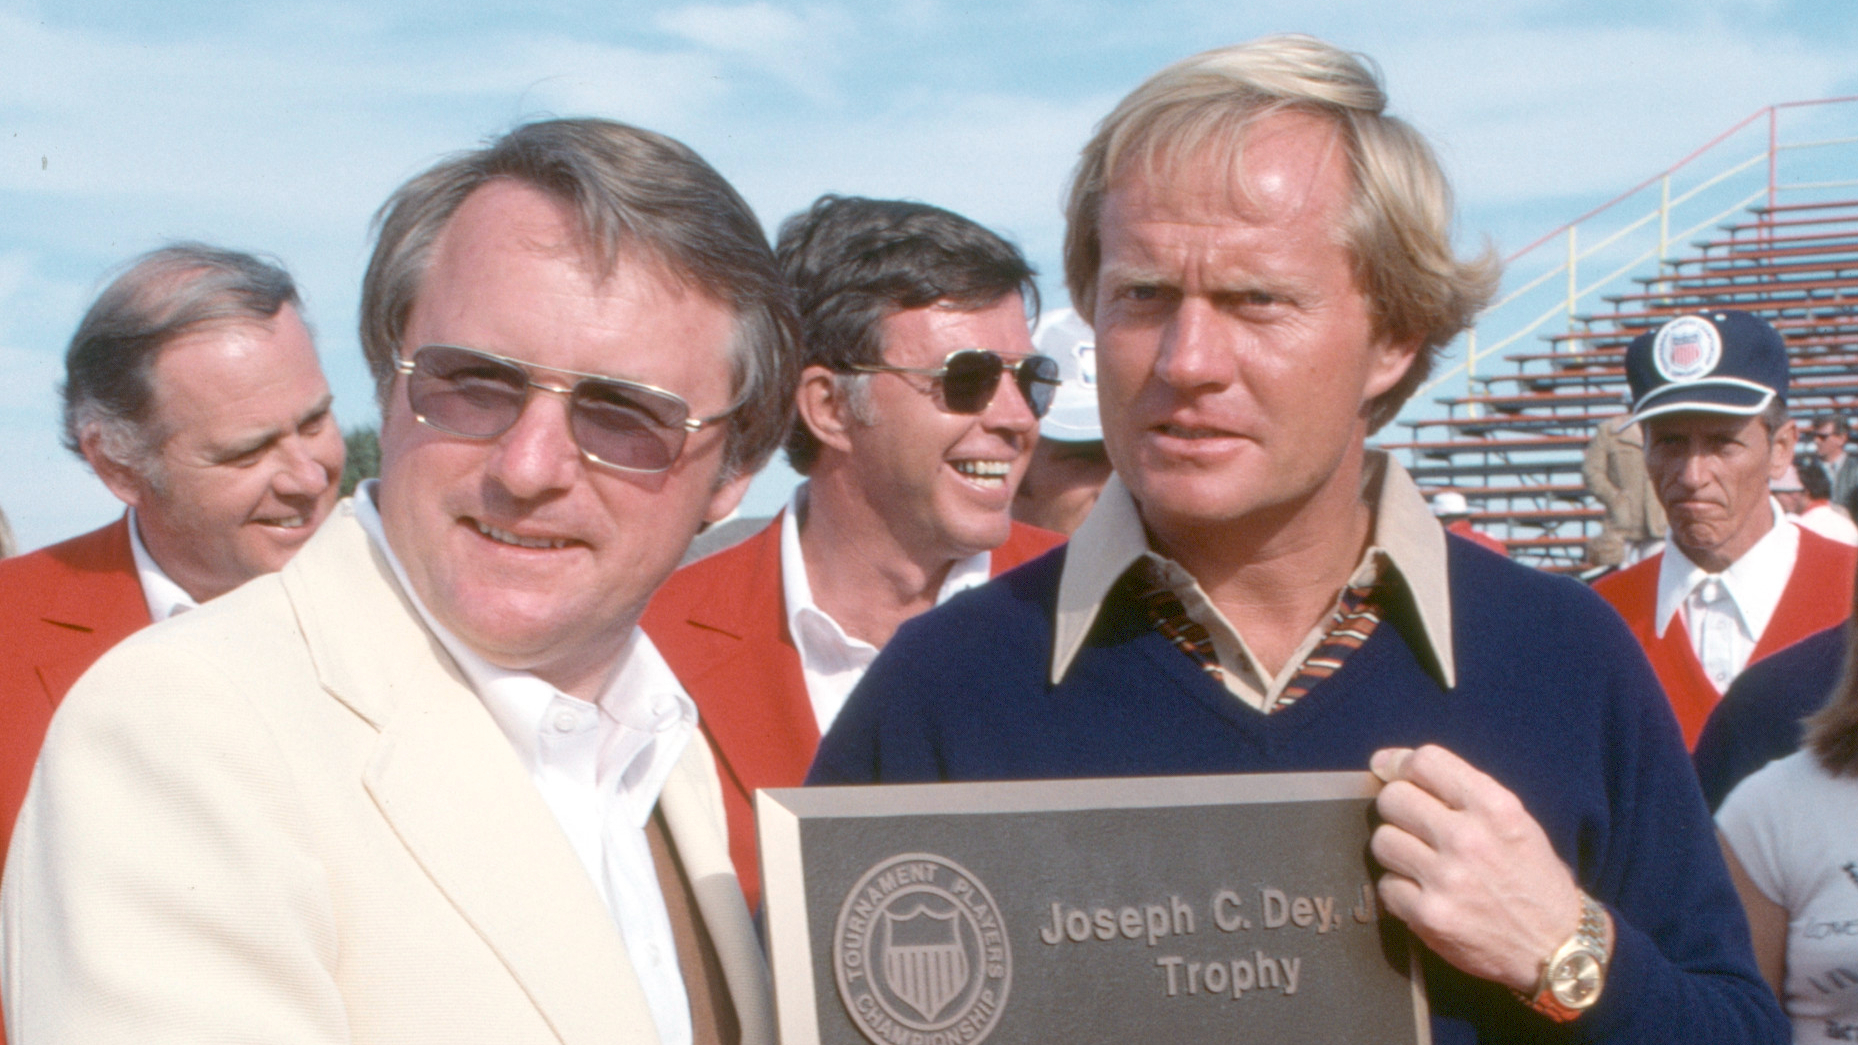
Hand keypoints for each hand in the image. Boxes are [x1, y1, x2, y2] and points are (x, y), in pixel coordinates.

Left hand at [1369, 745, 1582, 991]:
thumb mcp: (1515, 821)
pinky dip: (1400, 890)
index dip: (1400, 764)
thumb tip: (1386, 763)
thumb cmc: (1531, 878)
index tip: (1389, 772)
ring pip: (1382, 841)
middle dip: (1397, 810)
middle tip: (1412, 827)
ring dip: (1396, 851)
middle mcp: (1469, 838)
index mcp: (1495, 807)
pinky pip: (1386, 885)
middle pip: (1393, 799)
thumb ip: (1462, 791)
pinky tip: (1426, 895)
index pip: (1425, 761)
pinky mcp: (1429, 915)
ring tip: (1421, 863)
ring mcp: (1447, 878)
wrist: (1557, 948)